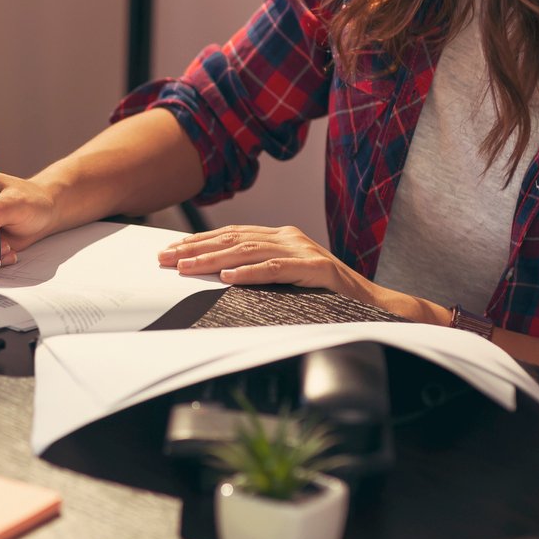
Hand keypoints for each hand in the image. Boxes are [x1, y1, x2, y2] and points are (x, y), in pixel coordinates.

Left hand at [159, 223, 441, 321]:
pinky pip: (279, 269)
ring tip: (186, 267)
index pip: (231, 234)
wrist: (374, 304)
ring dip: (213, 260)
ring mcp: (304, 251)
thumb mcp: (288, 279)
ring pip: (249, 251)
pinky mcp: (318, 269)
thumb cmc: (328, 296)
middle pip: (233, 239)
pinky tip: (229, 277)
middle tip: (164, 258)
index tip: (169, 250)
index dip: (199, 242)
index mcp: (281, 237)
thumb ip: (260, 271)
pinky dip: (252, 272)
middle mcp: (290, 237)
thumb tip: (217, 276)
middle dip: (195, 249)